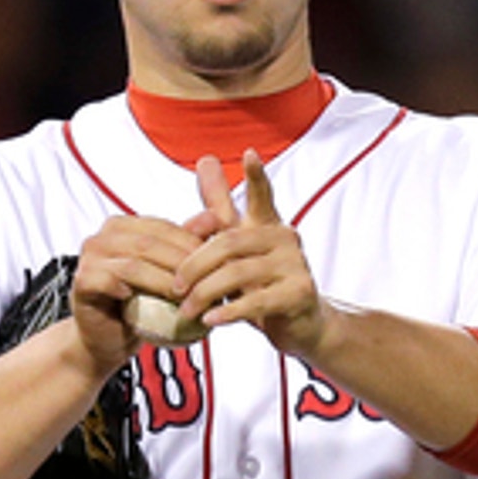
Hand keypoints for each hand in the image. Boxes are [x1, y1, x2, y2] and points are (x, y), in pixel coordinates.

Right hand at [70, 209, 221, 371]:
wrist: (108, 339)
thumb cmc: (138, 307)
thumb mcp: (166, 273)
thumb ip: (186, 244)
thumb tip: (216, 217)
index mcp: (122, 227)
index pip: (162, 228)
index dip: (190, 244)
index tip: (214, 264)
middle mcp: (102, 237)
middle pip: (149, 244)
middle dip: (181, 264)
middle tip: (204, 283)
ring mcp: (89, 258)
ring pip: (133, 264)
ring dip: (162, 281)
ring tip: (184, 297)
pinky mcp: (81, 281)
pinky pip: (107, 280)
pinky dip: (127, 288)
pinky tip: (145, 301)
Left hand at [174, 150, 326, 356]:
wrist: (302, 325)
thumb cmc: (263, 286)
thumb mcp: (237, 251)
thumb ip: (220, 212)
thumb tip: (205, 163)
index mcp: (268, 225)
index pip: (262, 195)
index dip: (256, 175)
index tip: (249, 154)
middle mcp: (285, 238)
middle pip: (228, 242)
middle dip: (195, 265)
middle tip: (175, 286)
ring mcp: (295, 265)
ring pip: (238, 272)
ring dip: (205, 293)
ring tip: (187, 309)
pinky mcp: (299, 293)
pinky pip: (255, 301)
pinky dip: (227, 312)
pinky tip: (210, 320)